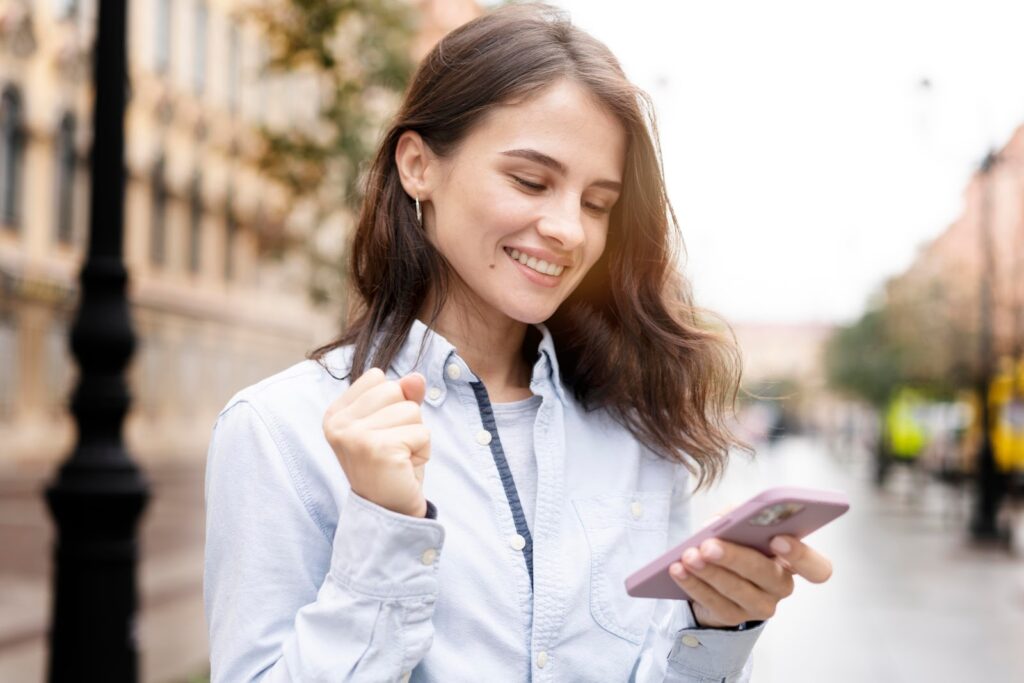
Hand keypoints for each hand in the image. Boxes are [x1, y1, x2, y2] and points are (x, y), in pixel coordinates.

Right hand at [322, 367, 431, 517]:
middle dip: (406, 418)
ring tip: (399, 458)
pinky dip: (422, 451)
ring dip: (416, 436)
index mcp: (336, 413)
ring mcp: (355, 436)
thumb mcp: (394, 422)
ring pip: (411, 410)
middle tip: (393, 448)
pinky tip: (405, 467)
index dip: (392, 403)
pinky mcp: (379, 449)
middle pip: (395, 390)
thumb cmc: (391, 464)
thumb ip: (403, 395)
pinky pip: (422, 432)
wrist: (389, 511)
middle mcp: (339, 424)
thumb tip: (417, 377)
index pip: (378, 378)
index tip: (381, 434)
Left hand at [668, 535, 832, 628]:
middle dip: (735, 558)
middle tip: (709, 545)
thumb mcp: (739, 524)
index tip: (777, 539)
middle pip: (767, 575)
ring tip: (688, 556)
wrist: (718, 578)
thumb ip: (735, 515)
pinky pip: (714, 603)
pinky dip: (693, 584)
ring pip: (737, 590)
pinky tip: (677, 570)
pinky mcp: (734, 617)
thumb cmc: (736, 542)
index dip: (801, 555)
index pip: (817, 568)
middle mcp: (782, 585)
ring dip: (709, 572)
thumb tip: (717, 523)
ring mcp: (760, 606)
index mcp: (792, 559)